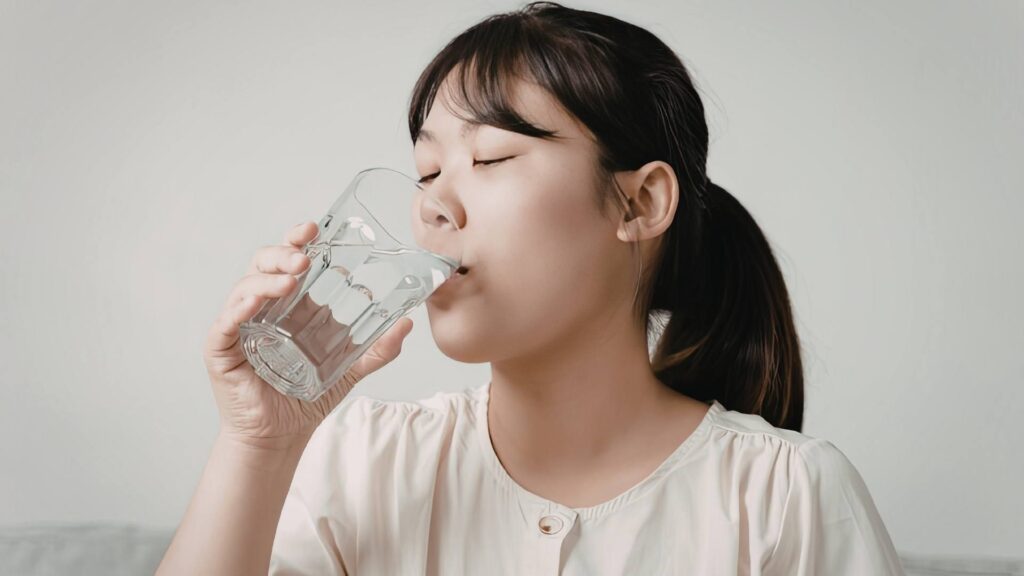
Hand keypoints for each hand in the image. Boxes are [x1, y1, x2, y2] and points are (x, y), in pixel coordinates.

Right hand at [202, 221, 412, 446]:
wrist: (281, 436)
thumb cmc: (306, 398)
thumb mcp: (350, 369)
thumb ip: (378, 348)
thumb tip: (407, 323)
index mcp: (289, 305)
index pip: (289, 262)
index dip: (297, 241)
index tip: (314, 228)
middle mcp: (262, 308)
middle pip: (264, 265)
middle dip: (283, 253)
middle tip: (305, 255)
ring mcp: (239, 326)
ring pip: (245, 287)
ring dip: (267, 278)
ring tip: (292, 279)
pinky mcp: (221, 349)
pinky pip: (226, 322)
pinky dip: (238, 308)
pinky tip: (254, 303)